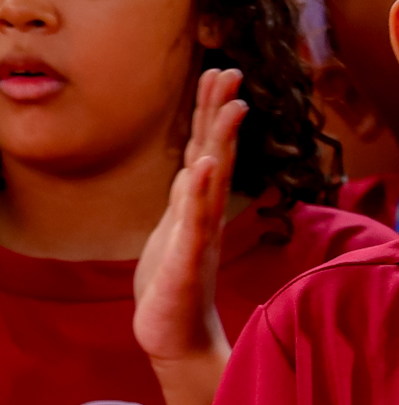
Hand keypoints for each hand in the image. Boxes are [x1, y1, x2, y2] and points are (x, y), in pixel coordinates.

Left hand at [135, 67, 241, 368]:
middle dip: (219, 113)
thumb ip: (185, 199)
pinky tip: (205, 166)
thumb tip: (192, 167)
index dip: (210, 113)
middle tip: (229, 71)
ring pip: (211, 180)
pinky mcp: (187, 261)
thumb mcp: (173, 232)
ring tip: (232, 105)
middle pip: (215, 154)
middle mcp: (202, 215)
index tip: (217, 73)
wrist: (172, 333)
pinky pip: (195, 221)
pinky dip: (200, 192)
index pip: (205, 150)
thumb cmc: (171, 283)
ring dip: (221, 141)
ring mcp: (197, 236)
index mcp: (194, 206)